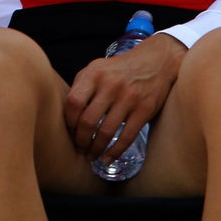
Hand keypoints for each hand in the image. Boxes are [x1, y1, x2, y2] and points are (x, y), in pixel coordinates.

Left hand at [63, 34, 184, 163]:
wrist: (154, 61)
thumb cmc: (119, 69)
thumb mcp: (96, 68)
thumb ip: (81, 86)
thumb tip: (66, 114)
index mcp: (94, 73)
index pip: (73, 102)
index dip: (68, 121)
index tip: (69, 132)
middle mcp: (110, 85)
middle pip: (88, 120)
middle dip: (81, 140)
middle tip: (79, 149)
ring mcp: (128, 98)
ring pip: (106, 132)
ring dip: (96, 149)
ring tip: (91, 156)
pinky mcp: (144, 110)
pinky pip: (126, 137)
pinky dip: (114, 152)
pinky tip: (107, 158)